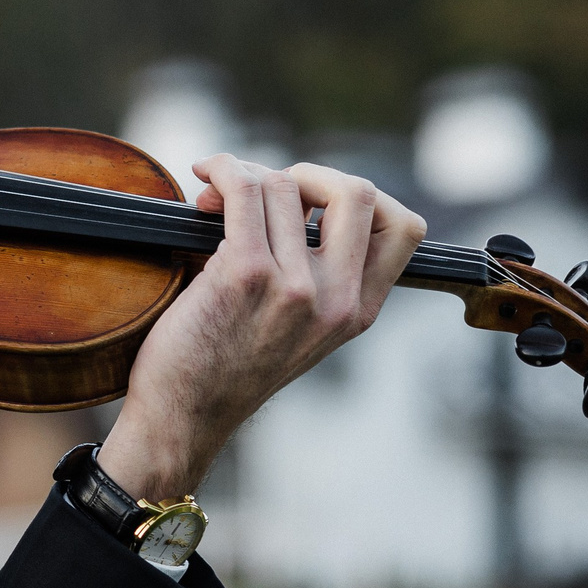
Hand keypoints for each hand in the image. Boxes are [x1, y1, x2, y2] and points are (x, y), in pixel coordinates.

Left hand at [99, 157, 425, 500]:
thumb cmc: (225, 367)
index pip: (404, 229)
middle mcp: (337, 300)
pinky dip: (223, 170)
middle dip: (308, 174)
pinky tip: (204, 179)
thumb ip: (318, 275)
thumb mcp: (299, 329)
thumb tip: (292, 190)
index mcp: (358, 312)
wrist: (182, 416)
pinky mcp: (245, 275)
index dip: (365, 198)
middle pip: (359, 191)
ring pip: (285, 185)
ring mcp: (295, 288)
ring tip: (213, 199)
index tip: (315, 204)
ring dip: (244, 175)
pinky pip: (244, 190)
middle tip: (264, 191)